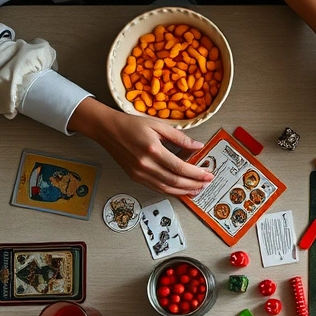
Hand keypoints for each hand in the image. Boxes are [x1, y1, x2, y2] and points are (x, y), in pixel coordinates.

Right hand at [68, 98, 213, 195]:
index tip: (208, 174)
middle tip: (207, 183)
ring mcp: (139, 173)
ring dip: (184, 191)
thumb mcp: (158, 125)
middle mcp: (145, 164)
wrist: (106, 129)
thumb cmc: (131, 124)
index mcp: (152, 150)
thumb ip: (179, 138)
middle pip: (175, 181)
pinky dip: (171, 191)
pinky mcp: (135, 177)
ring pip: (166, 189)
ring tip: (197, 189)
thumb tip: (198, 146)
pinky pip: (156, 188)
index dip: (196, 173)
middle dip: (194, 184)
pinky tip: (181, 189)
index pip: (180, 167)